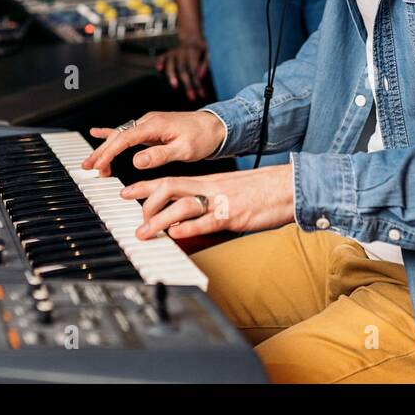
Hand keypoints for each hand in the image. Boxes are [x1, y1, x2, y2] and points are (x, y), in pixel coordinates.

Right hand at [85, 110, 225, 176]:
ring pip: (120, 135)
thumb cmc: (202, 138)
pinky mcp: (151, 128)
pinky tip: (97, 133)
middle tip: (88, 167)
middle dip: (101, 151)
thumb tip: (136, 160)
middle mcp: (148, 121)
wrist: (215, 126)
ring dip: (106, 148)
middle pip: (118, 136)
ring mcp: (148, 123)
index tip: (99, 166)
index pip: (124, 139)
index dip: (109, 152)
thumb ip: (159, 155)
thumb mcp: (184, 150)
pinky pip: (127, 130)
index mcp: (154, 126)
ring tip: (94, 163)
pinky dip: (111, 132)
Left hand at [120, 164, 295, 239]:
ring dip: (160, 219)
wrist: (289, 186)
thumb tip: (190, 216)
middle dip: (146, 202)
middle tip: (133, 219)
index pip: (170, 180)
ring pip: (183, 205)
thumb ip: (210, 202)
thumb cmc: (262, 192)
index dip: (145, 186)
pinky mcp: (236, 215)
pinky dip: (191, 227)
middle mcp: (211, 188)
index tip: (125, 192)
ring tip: (145, 233)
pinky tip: (177, 233)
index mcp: (209, 182)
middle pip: (169, 188)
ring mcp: (222, 201)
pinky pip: (209, 220)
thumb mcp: (230, 193)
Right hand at [155, 33, 207, 101]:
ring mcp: (173, 53)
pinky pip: (162, 57)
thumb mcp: (207, 52)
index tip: (201, 95)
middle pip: (184, 70)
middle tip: (191, 97)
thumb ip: (205, 64)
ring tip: (175, 86)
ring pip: (171, 64)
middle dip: (187, 85)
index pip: (195, 70)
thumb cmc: (201, 47)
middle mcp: (182, 53)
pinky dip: (160, 62)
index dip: (198, 83)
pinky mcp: (167, 53)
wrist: (191, 35)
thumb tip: (200, 77)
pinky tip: (158, 69)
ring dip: (172, 75)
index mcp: (193, 52)